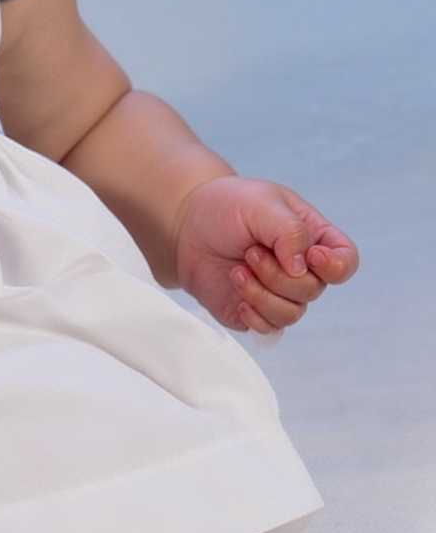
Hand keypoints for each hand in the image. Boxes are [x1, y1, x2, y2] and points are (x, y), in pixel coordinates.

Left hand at [174, 176, 357, 333]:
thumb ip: (289, 231)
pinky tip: (238, 295)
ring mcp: (279, 294)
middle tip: (250, 252)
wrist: (187, 225)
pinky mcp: (255, 311)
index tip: (311, 255)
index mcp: (314, 239)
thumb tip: (301, 268)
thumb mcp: (262, 204)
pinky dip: (254, 316)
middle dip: (278, 275)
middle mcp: (302, 270)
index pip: (345, 262)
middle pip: (313, 290)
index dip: (335, 266)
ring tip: (238, 270)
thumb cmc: (228, 207)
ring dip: (262, 293)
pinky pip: (268, 328)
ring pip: (292, 313)